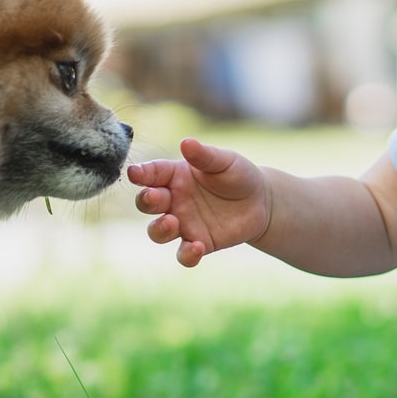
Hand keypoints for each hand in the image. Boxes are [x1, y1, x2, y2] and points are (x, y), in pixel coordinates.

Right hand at [127, 138, 270, 266]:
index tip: (135, 174)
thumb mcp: (224, 161)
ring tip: (172, 223)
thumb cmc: (238, 174)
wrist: (261, 202)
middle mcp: (173, 200)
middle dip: (146, 201)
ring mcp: (183, 223)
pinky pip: (184, 254)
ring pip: (158, 231)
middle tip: (154, 197)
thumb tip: (186, 142)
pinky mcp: (199, 243)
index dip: (141, 173)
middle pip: (147, 203)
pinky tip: (197, 247)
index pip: (152, 173)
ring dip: (159, 229)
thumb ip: (204, 155)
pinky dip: (186, 255)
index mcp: (175, 175)